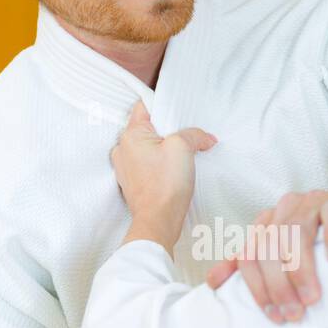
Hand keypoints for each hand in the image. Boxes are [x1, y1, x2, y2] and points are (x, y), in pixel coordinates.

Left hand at [113, 100, 217, 255]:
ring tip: (182, 155)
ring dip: (164, 148)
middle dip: (168, 130)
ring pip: (148, 147)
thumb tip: (205, 138)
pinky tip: (174, 171)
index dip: (164, 105)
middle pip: (148, 127)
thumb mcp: (183, 148)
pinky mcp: (132, 182)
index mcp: (131, 135)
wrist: (157, 221)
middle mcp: (122, 149)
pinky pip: (147, 164)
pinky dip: (160, 164)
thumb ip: (194, 134)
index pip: (144, 106)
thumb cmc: (165, 185)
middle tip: (186, 135)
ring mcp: (125, 167)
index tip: (180, 111)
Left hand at [206, 188, 327, 321]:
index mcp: (267, 221)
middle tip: (293, 313)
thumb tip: (213, 282)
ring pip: (296, 233)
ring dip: (302, 270)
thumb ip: (247, 265)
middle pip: (270, 247)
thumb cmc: (317, 240)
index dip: (258, 288)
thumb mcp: (280, 251)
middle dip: (279, 285)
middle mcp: (286, 208)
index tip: (273, 316)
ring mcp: (313, 201)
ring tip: (312, 298)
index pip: (250, 255)